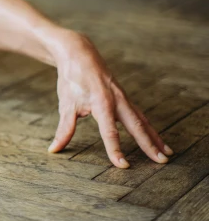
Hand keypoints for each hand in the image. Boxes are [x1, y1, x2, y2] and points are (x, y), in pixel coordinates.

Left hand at [48, 32, 173, 167]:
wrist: (79, 54)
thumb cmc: (72, 79)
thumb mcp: (66, 105)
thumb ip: (64, 129)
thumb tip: (54, 149)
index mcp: (101, 102)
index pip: (109, 131)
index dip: (115, 149)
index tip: (123, 165)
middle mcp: (117, 100)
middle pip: (136, 126)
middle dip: (149, 144)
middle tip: (162, 161)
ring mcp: (123, 98)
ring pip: (142, 120)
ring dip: (154, 136)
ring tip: (166, 152)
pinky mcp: (124, 97)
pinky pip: (139, 114)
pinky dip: (148, 127)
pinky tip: (155, 137)